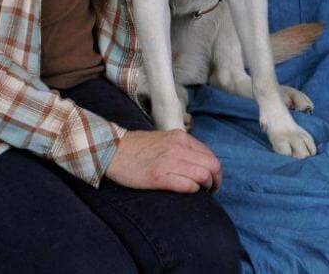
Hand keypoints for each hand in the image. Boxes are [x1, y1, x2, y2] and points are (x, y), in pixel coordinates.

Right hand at [105, 129, 221, 192]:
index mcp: (180, 137)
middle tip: (211, 189)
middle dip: (216, 181)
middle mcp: (177, 147)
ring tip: (200, 192)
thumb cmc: (138, 147)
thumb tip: (200, 161)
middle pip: (212, 166)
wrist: (113, 150)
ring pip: (203, 176)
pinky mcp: (159, 177)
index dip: (215, 170)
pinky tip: (187, 191)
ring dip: (206, 187)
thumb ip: (182, 147)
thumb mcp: (164, 139)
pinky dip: (192, 190)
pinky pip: (187, 186)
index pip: (210, 155)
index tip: (211, 179)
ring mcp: (169, 161)